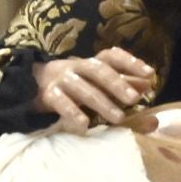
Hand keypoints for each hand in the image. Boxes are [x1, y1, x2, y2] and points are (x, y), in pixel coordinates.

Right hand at [32, 47, 154, 132]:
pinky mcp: (48, 95)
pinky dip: (72, 112)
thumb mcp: (97, 83)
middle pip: (98, 70)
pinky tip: (84, 125)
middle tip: (135, 99)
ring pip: (83, 88)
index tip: (150, 74)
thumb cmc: (74, 85)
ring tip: (118, 118)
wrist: (31, 84)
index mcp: (92, 63)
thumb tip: (148, 85)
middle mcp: (77, 67)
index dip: (130, 62)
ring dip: (102, 102)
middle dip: (118, 83)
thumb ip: (122, 85)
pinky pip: (60, 102)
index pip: (112, 56)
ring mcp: (62, 80)